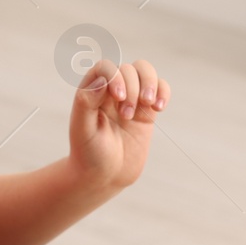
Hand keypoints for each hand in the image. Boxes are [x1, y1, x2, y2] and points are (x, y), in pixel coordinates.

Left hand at [68, 58, 168, 189]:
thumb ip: (86, 103)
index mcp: (92, 92)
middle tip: (127, 116)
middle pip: (128, 68)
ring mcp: (130, 99)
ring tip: (150, 105)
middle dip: (132, 87)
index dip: (115, 76)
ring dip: (150, 83)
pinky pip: (160, 89)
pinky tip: (159, 108)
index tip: (118, 98)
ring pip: (145, 72)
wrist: (105, 177)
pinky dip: (163, 92)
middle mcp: (110, 92)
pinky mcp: (146, 111)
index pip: (105, 67)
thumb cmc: (88, 154)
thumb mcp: (82, 130)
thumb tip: (102, 80)